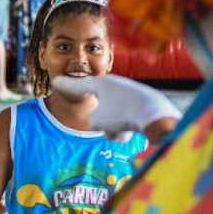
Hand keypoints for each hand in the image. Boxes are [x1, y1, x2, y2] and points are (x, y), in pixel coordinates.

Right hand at [51, 75, 181, 142]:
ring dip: (114, 126)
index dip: (66, 85)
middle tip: (104, 124)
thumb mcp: (96, 120)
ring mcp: (130, 94)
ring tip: (121, 131)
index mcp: (102, 83)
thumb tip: (100, 121)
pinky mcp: (142, 104)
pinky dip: (126, 126)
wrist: (156, 116)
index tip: (56, 82)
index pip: (79, 84)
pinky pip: (126, 117)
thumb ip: (92, 119)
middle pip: (99, 103)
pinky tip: (131, 132)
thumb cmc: (122, 115)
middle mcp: (115, 85)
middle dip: (102, 119)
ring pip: (113, 113)